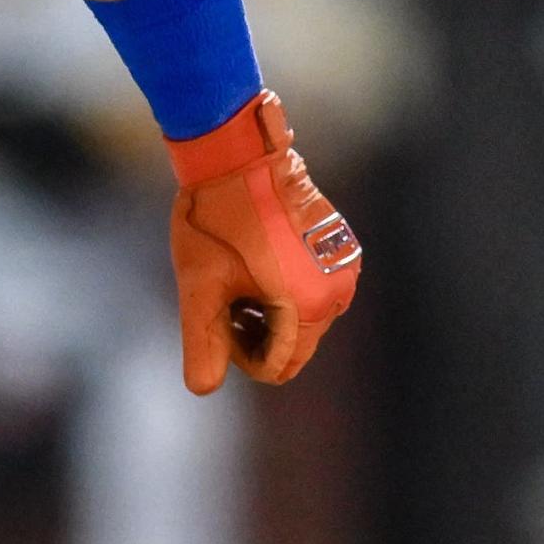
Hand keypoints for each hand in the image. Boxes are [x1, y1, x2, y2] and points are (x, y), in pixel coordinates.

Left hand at [165, 89, 360, 393]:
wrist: (238, 153)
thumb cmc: (215, 219)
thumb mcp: (199, 285)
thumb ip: (203, 341)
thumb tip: (203, 389)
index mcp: (308, 307)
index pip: (278, 367)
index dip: (240, 353)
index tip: (218, 315)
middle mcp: (338, 292)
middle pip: (294, 347)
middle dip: (256, 333)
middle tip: (223, 294)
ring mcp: (344, 267)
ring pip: (303, 320)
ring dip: (269, 312)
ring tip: (237, 277)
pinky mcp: (340, 246)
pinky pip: (314, 290)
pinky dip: (285, 290)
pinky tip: (257, 263)